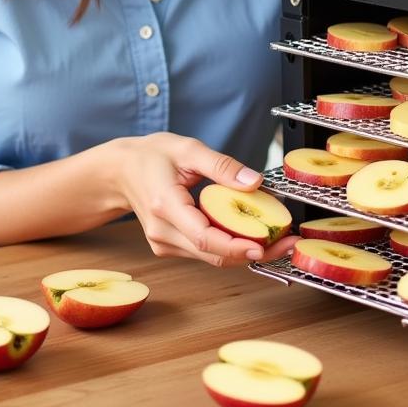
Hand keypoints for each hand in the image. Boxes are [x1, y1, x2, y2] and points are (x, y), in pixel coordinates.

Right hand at [112, 132, 296, 267]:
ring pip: (210, 258)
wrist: (120, 171)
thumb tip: (255, 182)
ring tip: (278, 238)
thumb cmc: (151, 156)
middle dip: (252, 252)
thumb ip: (222, 165)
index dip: (235, 246)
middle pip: (212, 254)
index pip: (203, 237)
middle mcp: (162, 231)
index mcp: (165, 205)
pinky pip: (204, 252)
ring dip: (244, 251)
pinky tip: (251, 234)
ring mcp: (164, 243)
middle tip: (287, 242)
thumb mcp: (188, 148)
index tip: (263, 246)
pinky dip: (229, 246)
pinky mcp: (169, 247)